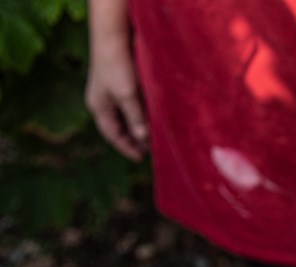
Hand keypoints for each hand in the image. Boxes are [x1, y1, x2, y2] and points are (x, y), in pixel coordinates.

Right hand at [85, 39, 147, 160]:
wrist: (113, 37)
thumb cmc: (117, 66)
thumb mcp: (127, 95)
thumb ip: (135, 117)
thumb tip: (144, 138)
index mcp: (99, 108)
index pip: (112, 135)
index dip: (127, 147)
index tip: (140, 158)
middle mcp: (103, 102)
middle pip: (118, 128)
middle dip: (133, 140)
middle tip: (150, 152)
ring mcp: (110, 93)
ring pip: (125, 117)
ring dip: (138, 128)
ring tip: (153, 139)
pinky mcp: (120, 84)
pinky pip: (130, 106)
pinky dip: (140, 115)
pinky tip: (152, 119)